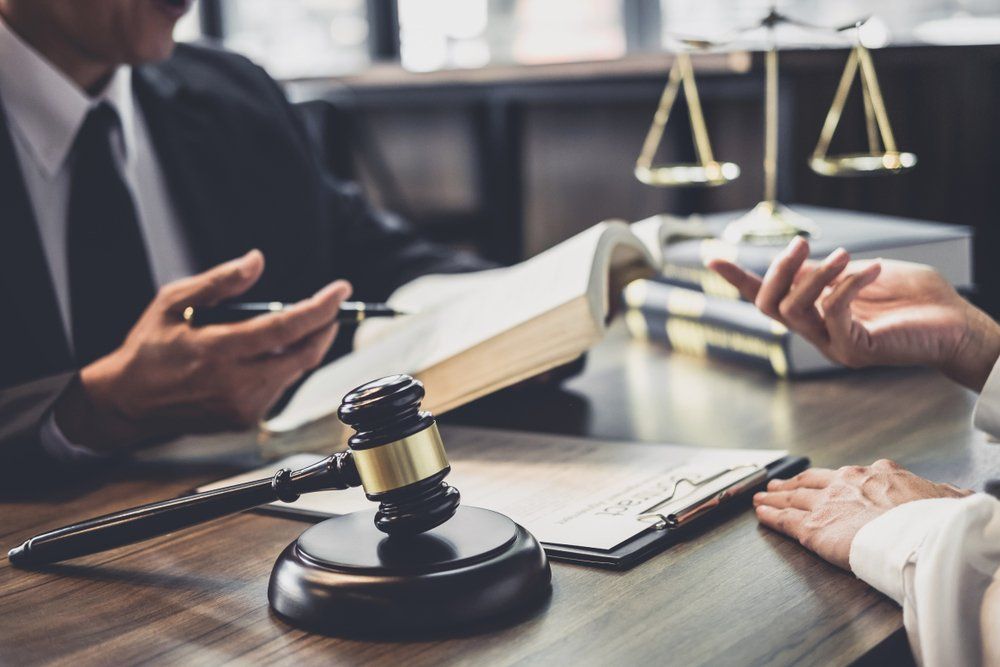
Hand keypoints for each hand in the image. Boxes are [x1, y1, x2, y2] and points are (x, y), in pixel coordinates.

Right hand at [55, 250, 351, 450]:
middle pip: (303, 355)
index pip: (285, 328)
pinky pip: (278, 387)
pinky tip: (264, 354)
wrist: (127, 403)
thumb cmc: (149, 348)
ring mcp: (243, 406)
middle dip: (324, 328)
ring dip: (301, 346)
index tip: (340, 290)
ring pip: (293, 371)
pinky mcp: (244, 419)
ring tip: (290, 326)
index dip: (320, 308)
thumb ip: (219, 281)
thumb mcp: (172, 301)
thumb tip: (257, 260)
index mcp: (218, 350)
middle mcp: (235, 383)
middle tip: (330, 307)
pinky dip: (281, 366)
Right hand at [707, 236, 999, 389]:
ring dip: (815, 277)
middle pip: (770, 305)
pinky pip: (833, 313)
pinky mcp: (854, 349)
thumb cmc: (918, 298)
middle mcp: (817, 333)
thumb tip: (796, 261)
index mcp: (816, 314)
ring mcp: (832, 344)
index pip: (768, 298)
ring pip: (794, 311)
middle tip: (801, 242)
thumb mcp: (863, 272)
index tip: (711, 257)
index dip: (738, 279)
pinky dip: (847, 285)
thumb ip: (830, 270)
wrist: (958, 325)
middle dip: (779, 271)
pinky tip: (871, 269)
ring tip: (845, 255)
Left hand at [754, 459, 969, 569]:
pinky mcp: (812, 528)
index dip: (834, 479)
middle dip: (793, 483)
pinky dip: (770, 516)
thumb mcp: (945, 497)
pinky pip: (785, 520)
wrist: (919, 535)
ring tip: (762, 497)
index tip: (827, 481)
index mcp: (876, 474)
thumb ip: (941, 494)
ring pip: (792, 498)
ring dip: (775, 498)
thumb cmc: (934, 520)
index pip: (849, 475)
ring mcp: (826, 504)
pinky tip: (760, 514)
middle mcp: (846, 483)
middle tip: (779, 484)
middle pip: (812, 481)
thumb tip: (959, 494)